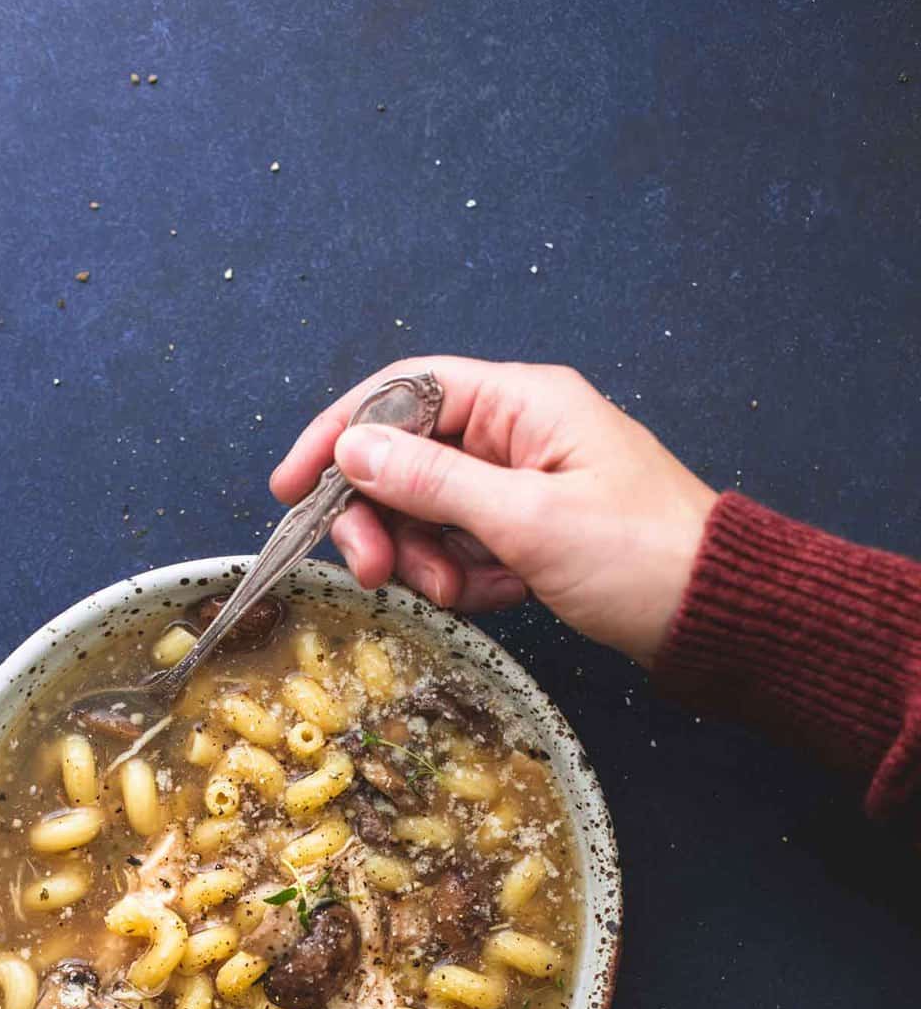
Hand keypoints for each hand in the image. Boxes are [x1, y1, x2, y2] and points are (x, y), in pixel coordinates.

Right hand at [272, 356, 715, 664]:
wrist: (717, 615)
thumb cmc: (639, 556)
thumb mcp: (527, 521)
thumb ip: (433, 483)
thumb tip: (353, 450)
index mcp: (521, 402)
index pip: (404, 393)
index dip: (340, 433)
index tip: (292, 487)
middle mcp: (515, 432)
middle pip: (405, 458)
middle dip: (382, 518)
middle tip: (375, 572)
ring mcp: (521, 483)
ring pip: (428, 511)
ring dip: (426, 559)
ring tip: (460, 594)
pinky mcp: (529, 531)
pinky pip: (464, 547)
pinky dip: (466, 579)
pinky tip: (498, 598)